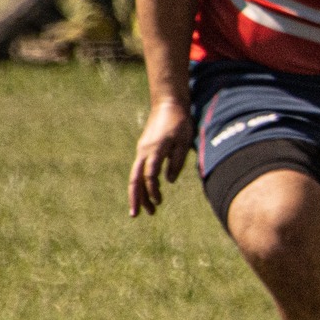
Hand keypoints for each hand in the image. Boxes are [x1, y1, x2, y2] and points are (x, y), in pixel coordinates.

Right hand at [128, 100, 192, 215]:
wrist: (168, 104)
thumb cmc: (180, 122)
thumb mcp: (184, 141)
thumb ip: (176, 161)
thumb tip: (169, 181)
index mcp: (155, 149)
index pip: (149, 174)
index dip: (152, 189)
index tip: (159, 201)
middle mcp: (144, 151)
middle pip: (135, 179)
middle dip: (136, 198)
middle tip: (137, 215)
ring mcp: (142, 150)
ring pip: (135, 176)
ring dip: (139, 194)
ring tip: (147, 210)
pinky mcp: (144, 149)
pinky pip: (139, 170)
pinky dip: (141, 183)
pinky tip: (146, 194)